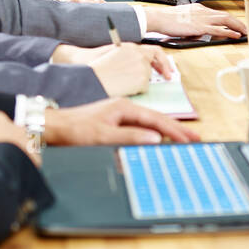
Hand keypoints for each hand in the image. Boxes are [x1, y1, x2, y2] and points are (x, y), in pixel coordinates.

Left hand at [46, 97, 198, 145]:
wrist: (54, 127)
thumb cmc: (75, 129)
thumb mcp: (103, 135)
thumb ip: (130, 136)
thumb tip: (155, 138)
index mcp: (124, 107)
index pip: (156, 120)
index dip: (174, 130)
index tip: (189, 139)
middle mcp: (124, 108)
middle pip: (156, 120)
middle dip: (177, 130)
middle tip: (195, 139)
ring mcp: (119, 114)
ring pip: (149, 124)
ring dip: (166, 132)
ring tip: (183, 140)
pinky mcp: (114, 122)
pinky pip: (139, 128)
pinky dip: (152, 134)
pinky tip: (158, 141)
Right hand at [80, 43, 172, 95]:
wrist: (89, 77)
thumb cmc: (97, 68)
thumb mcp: (114, 54)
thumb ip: (130, 57)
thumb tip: (143, 65)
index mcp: (132, 47)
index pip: (155, 51)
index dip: (162, 60)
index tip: (167, 67)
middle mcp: (139, 56)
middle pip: (155, 64)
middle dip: (163, 70)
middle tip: (168, 77)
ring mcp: (142, 68)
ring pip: (148, 78)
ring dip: (139, 81)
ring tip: (123, 83)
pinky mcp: (142, 81)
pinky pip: (143, 88)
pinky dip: (135, 90)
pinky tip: (123, 88)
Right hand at [144, 2, 245, 39]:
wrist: (160, 18)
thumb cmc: (167, 20)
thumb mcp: (183, 19)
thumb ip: (192, 22)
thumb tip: (198, 30)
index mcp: (199, 9)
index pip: (218, 13)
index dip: (228, 19)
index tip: (235, 24)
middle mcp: (203, 11)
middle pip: (225, 15)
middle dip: (237, 22)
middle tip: (246, 29)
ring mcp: (202, 18)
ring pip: (225, 20)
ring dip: (238, 26)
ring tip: (245, 32)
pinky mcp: (200, 26)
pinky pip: (218, 29)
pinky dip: (229, 31)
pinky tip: (236, 35)